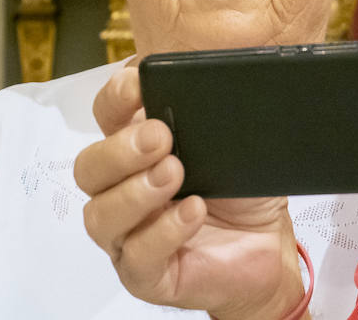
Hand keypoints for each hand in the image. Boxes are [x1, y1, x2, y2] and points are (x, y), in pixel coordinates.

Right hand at [74, 66, 304, 319]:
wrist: (268, 243)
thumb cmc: (241, 189)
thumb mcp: (230, 141)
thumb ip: (206, 114)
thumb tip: (201, 86)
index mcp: (137, 147)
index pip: (106, 115)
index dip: (114, 98)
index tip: (137, 84)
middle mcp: (123, 189)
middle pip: (89, 167)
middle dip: (120, 149)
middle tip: (160, 136)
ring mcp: (129, 233)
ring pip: (101, 215)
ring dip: (136, 192)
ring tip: (175, 174)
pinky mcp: (145, 273)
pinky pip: (137, 255)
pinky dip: (164, 230)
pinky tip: (193, 212)